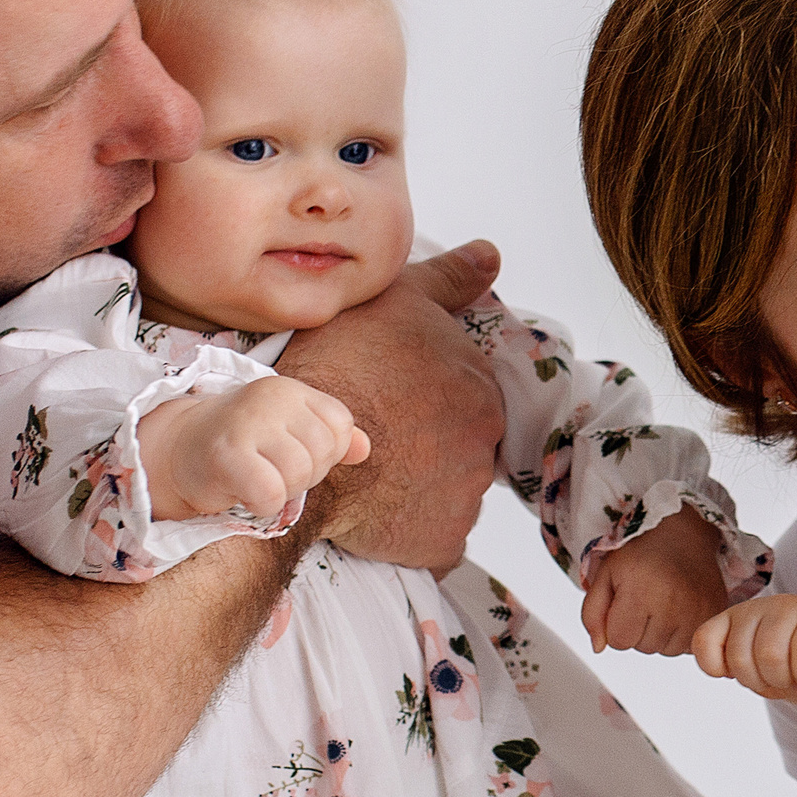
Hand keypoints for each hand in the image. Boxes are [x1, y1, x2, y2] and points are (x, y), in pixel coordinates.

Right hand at [139, 376, 368, 521]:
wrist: (177, 451)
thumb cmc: (242, 446)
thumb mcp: (289, 434)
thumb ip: (330, 439)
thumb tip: (365, 448)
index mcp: (290, 390)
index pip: (340, 426)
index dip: (325, 453)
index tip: (291, 454)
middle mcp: (270, 397)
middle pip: (322, 452)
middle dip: (304, 475)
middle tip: (271, 471)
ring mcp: (246, 422)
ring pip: (299, 474)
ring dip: (282, 492)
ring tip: (257, 480)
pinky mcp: (225, 454)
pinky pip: (270, 494)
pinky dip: (262, 505)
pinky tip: (243, 493)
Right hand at [279, 241, 504, 569]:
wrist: (304, 449)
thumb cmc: (341, 371)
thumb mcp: (395, 302)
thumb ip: (448, 280)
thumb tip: (492, 254)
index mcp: (481, 387)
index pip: (466, 395)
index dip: (424, 395)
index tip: (391, 398)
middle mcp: (487, 443)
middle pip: (464, 443)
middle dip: (431, 441)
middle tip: (382, 436)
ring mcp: (468, 496)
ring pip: (451, 489)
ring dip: (423, 484)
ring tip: (375, 473)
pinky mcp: (443, 541)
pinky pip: (436, 536)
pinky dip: (414, 528)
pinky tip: (380, 510)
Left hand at [582, 508, 730, 654]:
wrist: (682, 533)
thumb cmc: (642, 551)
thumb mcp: (605, 574)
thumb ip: (592, 613)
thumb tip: (598, 648)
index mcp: (640, 591)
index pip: (619, 642)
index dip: (616, 625)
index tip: (625, 603)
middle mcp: (672, 604)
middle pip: (643, 648)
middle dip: (639, 629)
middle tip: (646, 599)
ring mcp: (697, 611)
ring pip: (667, 650)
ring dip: (660, 634)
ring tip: (663, 603)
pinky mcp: (714, 613)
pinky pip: (690, 645)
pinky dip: (681, 634)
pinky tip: (679, 609)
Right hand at [692, 594, 796, 716]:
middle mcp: (781, 606)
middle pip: (768, 656)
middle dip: (778, 680)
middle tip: (785, 677)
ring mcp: (749, 611)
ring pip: (737, 655)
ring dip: (751, 677)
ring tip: (765, 673)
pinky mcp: (721, 621)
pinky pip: (703, 643)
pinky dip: (713, 664)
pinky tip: (730, 670)